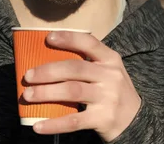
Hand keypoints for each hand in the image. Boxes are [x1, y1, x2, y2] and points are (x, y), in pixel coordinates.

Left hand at [22, 31, 140, 141]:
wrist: (135, 120)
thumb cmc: (113, 91)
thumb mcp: (108, 71)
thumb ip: (88, 63)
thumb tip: (47, 59)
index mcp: (110, 59)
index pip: (89, 43)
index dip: (69, 38)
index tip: (49, 38)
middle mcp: (110, 76)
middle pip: (75, 68)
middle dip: (48, 71)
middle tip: (28, 76)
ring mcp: (108, 98)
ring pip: (72, 91)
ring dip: (46, 93)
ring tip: (28, 96)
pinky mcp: (103, 119)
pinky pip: (74, 121)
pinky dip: (54, 123)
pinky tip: (38, 126)